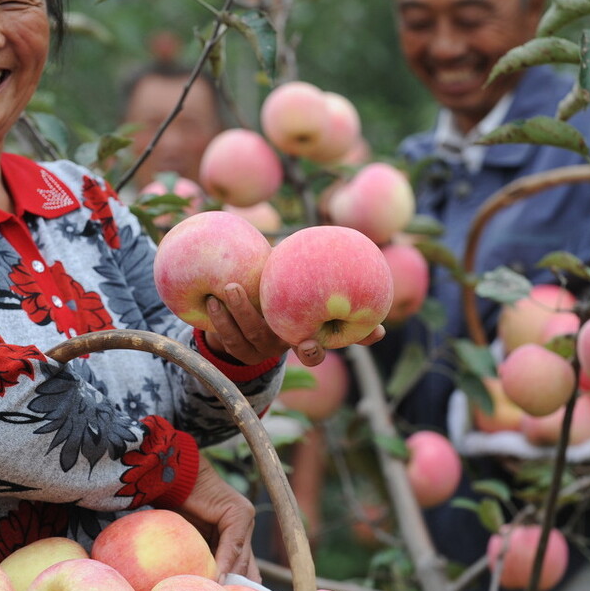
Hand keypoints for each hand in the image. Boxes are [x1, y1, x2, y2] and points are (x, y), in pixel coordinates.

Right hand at [174, 455, 259, 581]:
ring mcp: (245, 520)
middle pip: (246, 569)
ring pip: (240, 560)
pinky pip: (233, 545)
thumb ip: (201, 561)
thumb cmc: (173, 509)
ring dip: (230, 582)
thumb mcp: (189, 544)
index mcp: (232, 539)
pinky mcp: (240, 513)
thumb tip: (202, 590)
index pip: (243, 571)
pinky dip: (224, 564)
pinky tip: (215, 579)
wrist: (174, 478)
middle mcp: (243, 531)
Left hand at [203, 282, 387, 366]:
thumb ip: (307, 264)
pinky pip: (231, 338)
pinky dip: (222, 319)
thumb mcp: (291, 277)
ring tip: (229, 288)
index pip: (347, 336)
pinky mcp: (240, 352)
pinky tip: (212, 300)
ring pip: (258, 339)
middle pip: (309, 354)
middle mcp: (294, 344)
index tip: (377, 329)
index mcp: (313, 328)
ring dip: (242, 315)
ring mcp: (266, 352)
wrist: (234, 317)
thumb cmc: (272, 287)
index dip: (363, 336)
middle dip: (311, 352)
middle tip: (308, 343)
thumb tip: (333, 236)